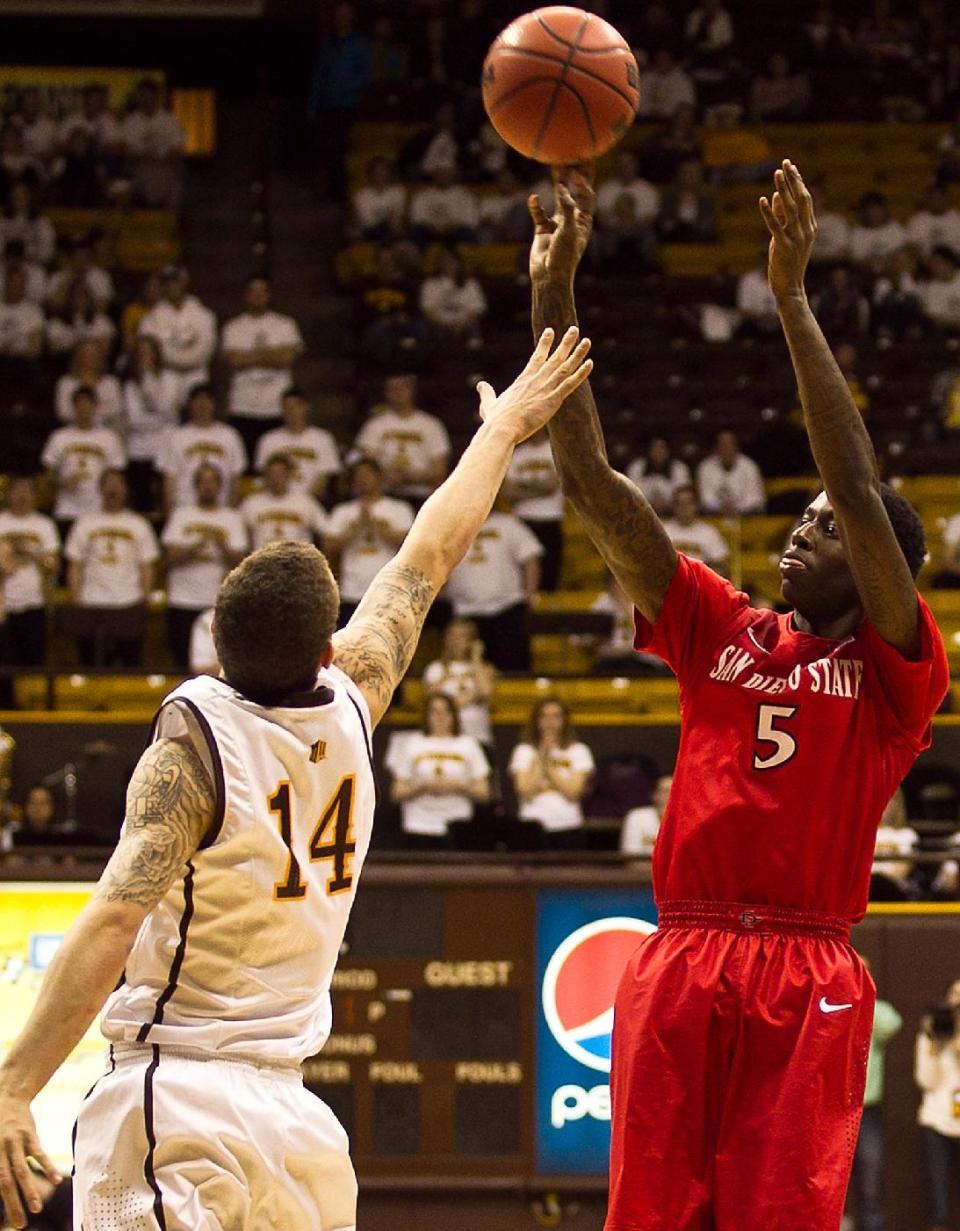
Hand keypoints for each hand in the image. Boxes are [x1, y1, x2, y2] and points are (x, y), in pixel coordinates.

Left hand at [0, 1093, 60, 1228]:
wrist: (7, 1095)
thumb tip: (2, 1186)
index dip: (2, 1201)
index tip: (8, 1222)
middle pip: (5, 1182)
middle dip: (13, 1205)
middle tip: (20, 1225)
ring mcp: (14, 1142)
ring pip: (21, 1170)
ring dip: (29, 1190)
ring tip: (36, 1210)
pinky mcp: (29, 1134)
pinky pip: (39, 1153)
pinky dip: (47, 1167)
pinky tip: (55, 1181)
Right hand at [476, 326, 592, 445]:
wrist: (503, 429)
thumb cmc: (495, 420)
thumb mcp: (489, 404)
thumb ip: (486, 393)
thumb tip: (481, 385)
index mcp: (523, 379)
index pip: (537, 357)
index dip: (545, 343)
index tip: (550, 331)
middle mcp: (536, 380)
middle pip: (554, 357)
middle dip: (565, 342)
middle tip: (574, 329)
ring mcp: (546, 388)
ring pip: (565, 367)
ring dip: (577, 353)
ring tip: (587, 341)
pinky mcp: (553, 399)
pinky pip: (571, 383)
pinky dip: (581, 373)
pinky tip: (590, 363)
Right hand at [529, 168, 594, 285]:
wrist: (549, 276)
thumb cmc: (564, 256)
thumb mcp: (568, 231)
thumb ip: (567, 208)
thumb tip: (563, 187)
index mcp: (584, 220)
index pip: (587, 194)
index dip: (582, 181)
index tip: (575, 172)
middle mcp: (573, 218)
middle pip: (576, 190)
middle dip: (577, 172)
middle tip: (578, 151)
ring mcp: (558, 222)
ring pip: (558, 196)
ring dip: (557, 181)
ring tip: (554, 162)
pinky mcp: (543, 228)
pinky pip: (539, 212)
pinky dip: (536, 205)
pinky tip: (533, 198)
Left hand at [759, 160, 816, 302]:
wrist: (790, 287)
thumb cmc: (787, 262)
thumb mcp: (786, 236)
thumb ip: (783, 217)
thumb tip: (779, 194)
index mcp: (810, 227)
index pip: (806, 199)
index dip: (798, 181)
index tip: (791, 166)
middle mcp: (806, 230)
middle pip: (801, 199)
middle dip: (793, 180)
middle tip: (785, 163)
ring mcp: (797, 239)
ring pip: (790, 209)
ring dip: (783, 190)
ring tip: (777, 174)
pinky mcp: (784, 247)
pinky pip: (775, 226)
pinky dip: (769, 212)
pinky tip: (763, 199)